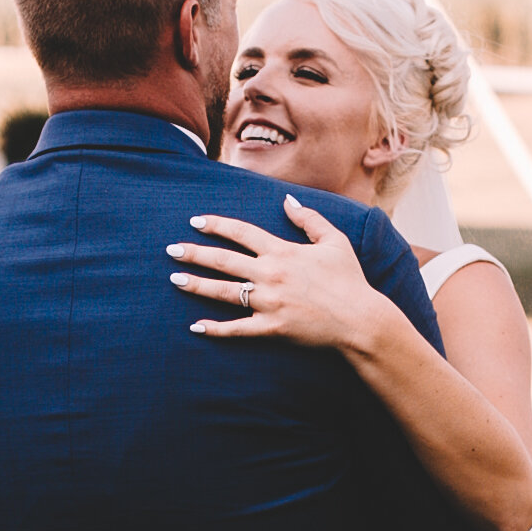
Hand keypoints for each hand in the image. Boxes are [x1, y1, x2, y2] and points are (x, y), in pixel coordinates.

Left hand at [167, 198, 389, 350]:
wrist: (360, 319)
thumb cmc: (349, 279)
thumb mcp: (334, 241)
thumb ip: (309, 219)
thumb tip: (286, 201)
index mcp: (283, 251)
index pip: (241, 232)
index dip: (216, 225)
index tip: (195, 221)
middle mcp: (271, 275)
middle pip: (224, 260)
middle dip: (194, 253)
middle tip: (171, 250)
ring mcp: (269, 303)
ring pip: (224, 292)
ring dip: (197, 285)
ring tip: (175, 279)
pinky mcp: (271, 328)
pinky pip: (237, 329)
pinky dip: (215, 329)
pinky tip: (195, 326)